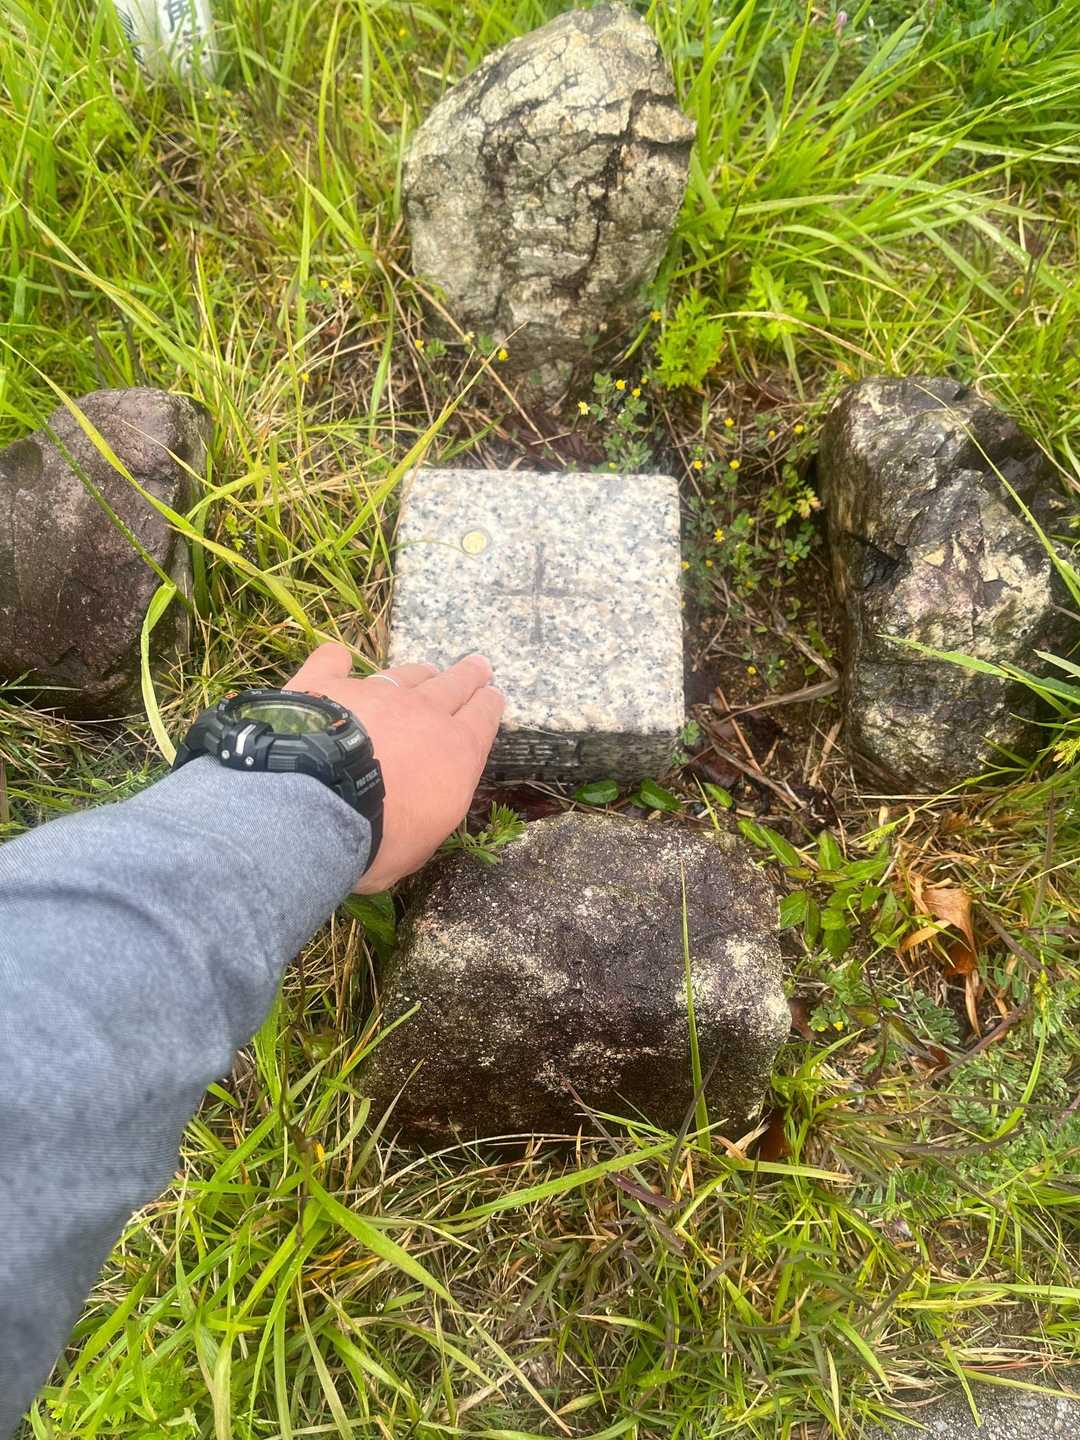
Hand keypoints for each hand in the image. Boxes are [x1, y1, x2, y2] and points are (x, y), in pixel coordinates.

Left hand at [286, 644, 503, 892]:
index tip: (493, 695)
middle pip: (453, 686)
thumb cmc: (375, 839)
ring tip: (426, 669)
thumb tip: (413, 821)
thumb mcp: (417, 847)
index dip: (489, 706)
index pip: (482, 720)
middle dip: (468, 676)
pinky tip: (336, 658)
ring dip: (418, 673)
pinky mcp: (326, 685)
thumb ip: (423, 821)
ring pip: (405, 675)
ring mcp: (375, 693)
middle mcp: (423, 714)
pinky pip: (334, 664)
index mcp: (455, 752)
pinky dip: (336, 661)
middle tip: (478, 664)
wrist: (315, 804)